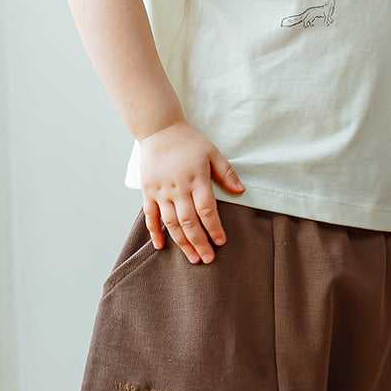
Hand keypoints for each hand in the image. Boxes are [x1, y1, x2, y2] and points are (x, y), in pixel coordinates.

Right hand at [139, 122, 244, 261]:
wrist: (159, 130)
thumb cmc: (188, 142)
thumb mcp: (212, 152)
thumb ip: (226, 173)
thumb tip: (242, 191)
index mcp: (196, 179)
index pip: (207, 210)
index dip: (214, 228)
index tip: (221, 242)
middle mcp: (178, 188)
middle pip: (189, 222)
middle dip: (199, 243)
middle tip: (207, 259)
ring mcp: (161, 191)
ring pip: (171, 223)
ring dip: (182, 243)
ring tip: (192, 258)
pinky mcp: (148, 192)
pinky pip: (150, 216)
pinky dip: (154, 232)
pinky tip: (161, 246)